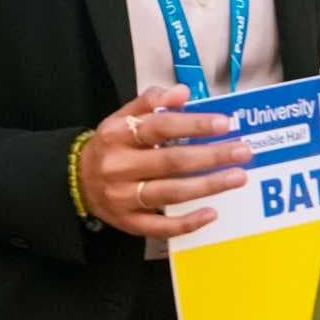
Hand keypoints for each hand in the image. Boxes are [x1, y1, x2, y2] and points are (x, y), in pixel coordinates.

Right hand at [76, 86, 251, 236]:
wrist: (77, 180)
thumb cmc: (110, 147)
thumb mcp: (120, 118)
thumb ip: (150, 102)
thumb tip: (182, 92)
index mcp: (116, 135)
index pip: (158, 127)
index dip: (192, 125)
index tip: (223, 123)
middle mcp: (118, 166)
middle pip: (170, 161)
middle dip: (211, 156)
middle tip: (242, 151)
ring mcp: (122, 197)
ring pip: (171, 192)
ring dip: (208, 185)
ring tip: (237, 177)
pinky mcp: (128, 222)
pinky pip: (161, 226)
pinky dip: (188, 222)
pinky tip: (212, 213)